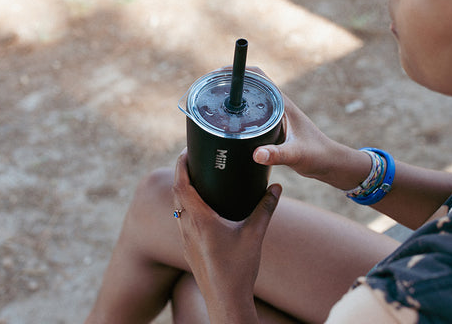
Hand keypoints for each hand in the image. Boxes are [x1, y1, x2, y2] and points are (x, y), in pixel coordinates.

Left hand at [172, 150, 281, 321]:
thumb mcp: (255, 235)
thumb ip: (265, 209)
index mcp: (200, 220)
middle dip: (181, 173)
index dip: (180, 164)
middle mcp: (187, 227)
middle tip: (192, 159)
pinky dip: (185, 207)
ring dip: (181, 190)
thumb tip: (275, 187)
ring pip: (176, 208)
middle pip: (176, 193)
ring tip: (195, 178)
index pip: (181, 185)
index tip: (186, 150)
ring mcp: (185, 239)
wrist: (225, 301)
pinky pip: (181, 221)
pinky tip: (198, 208)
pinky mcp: (188, 249)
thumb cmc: (238, 270)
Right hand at [212, 66, 348, 179]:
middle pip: (250, 85)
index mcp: (282, 103)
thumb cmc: (317, 155)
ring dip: (233, 98)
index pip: (259, 76)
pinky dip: (238, 113)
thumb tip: (256, 155)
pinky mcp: (273, 127)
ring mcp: (275, 115)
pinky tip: (227, 125)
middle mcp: (277, 105)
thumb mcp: (296, 155)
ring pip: (250, 99)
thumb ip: (277, 155)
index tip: (219, 74)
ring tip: (211, 104)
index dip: (239, 71)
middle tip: (208, 91)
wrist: (329, 164)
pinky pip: (252, 113)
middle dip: (229, 83)